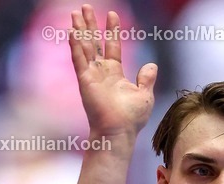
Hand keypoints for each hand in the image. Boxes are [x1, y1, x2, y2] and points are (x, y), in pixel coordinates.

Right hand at [69, 5, 156, 138]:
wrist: (119, 131)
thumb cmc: (132, 118)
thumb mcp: (144, 94)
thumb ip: (146, 78)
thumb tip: (151, 65)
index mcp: (115, 74)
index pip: (112, 46)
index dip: (112, 30)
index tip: (112, 14)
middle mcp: (101, 72)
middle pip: (94, 42)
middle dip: (90, 24)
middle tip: (85, 6)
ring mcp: (91, 75)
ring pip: (84, 46)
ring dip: (80, 29)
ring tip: (75, 12)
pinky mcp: (85, 80)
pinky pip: (79, 59)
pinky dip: (75, 45)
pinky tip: (72, 31)